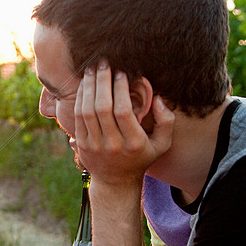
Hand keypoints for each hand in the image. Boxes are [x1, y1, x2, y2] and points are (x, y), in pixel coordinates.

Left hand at [74, 59, 173, 184]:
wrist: (115, 183)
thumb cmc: (141, 158)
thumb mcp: (162, 144)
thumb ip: (167, 121)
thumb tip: (159, 98)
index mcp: (133, 143)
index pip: (123, 111)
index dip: (120, 89)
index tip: (121, 72)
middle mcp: (112, 145)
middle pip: (102, 108)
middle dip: (102, 82)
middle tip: (104, 62)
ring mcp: (94, 145)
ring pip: (87, 111)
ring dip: (89, 87)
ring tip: (93, 69)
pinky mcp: (82, 144)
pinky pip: (78, 117)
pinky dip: (80, 98)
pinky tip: (85, 84)